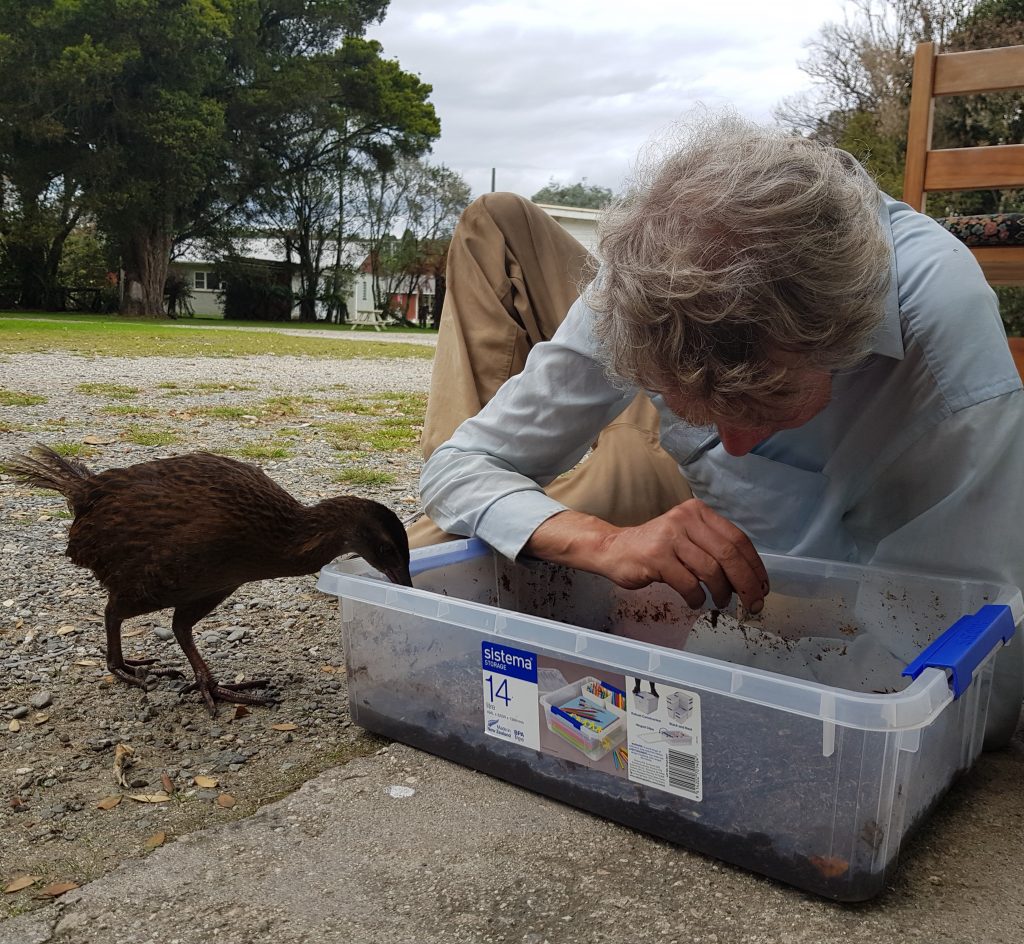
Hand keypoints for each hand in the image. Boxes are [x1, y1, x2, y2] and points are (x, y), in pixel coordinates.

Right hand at [525, 499, 767, 611]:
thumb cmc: (656, 548)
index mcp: (698, 512)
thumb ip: (713, 549)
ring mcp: (670, 537)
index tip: (762, 586)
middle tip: (753, 604)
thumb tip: (748, 579)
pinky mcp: (656, 557)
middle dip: (746, 584)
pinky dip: (697, 598)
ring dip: (722, 593)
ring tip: (720, 603)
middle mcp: (685, 519)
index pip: (738, 539)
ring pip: (711, 571)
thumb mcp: (688, 538)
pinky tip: (695, 602)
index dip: (755, 566)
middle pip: (729, 555)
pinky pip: (689, 584)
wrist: (614, 549)